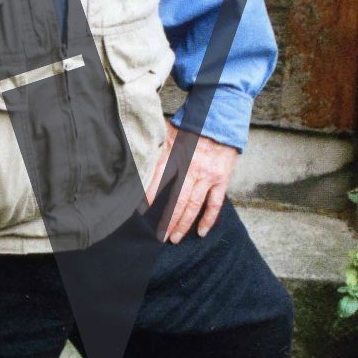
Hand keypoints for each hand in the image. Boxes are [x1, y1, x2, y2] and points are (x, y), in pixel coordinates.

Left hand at [144, 122, 237, 242]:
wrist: (220, 118)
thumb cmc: (191, 126)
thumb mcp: (168, 131)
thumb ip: (155, 146)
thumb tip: (137, 154)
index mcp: (174, 156)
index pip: (158, 181)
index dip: (149, 198)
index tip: (140, 214)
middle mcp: (190, 168)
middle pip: (175, 201)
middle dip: (165, 221)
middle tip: (157, 237)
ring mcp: (207, 176)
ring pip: (193, 206)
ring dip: (182, 224)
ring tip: (173, 238)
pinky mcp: (221, 179)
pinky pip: (214, 204)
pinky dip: (208, 219)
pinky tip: (200, 232)